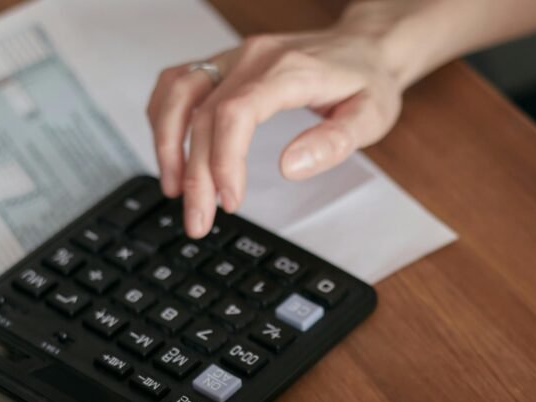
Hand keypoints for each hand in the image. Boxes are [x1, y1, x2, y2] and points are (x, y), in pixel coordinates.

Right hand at [147, 3, 420, 236]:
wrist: (365, 47)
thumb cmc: (367, 81)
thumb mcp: (371, 117)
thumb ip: (333, 142)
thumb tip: (290, 167)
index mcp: (289, 70)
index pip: (236, 113)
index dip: (224, 161)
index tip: (229, 201)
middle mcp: (254, 58)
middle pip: (202, 113)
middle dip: (194, 174)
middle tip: (198, 220)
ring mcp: (234, 58)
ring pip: (178, 92)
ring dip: (166, 143)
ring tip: (173, 189)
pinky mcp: (224, 65)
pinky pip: (178, 82)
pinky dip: (164, 118)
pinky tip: (170, 152)